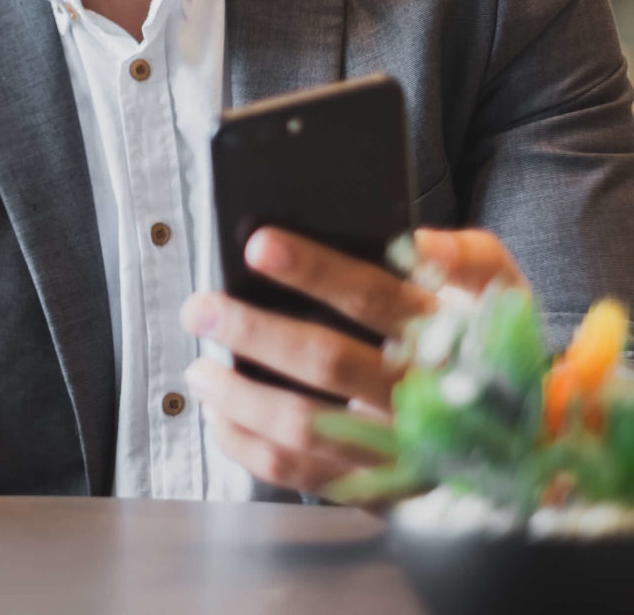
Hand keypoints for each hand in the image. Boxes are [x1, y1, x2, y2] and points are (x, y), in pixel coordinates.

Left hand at [181, 227, 523, 492]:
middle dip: (253, 332)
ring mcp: (399, 449)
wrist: (533, 434)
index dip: (314, 269)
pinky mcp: (380, 488)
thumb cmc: (491, 342)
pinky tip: (219, 416)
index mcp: (447, 335)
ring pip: (306, 427)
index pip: (374, 296)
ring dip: (238, 396)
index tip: (257, 245)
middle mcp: (421, 396)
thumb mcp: (499, 288)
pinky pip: (303, 475)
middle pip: (327, 362)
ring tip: (198, 369)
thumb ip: (465, 256)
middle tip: (200, 310)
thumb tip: (419, 241)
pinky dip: (249, 448)